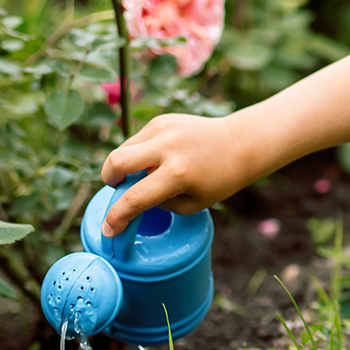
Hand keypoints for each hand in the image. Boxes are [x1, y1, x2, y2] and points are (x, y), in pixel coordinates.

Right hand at [97, 113, 257, 235]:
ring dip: (125, 166)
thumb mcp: (192, 203)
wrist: (240, 143)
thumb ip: (158, 203)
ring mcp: (163, 129)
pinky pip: (137, 140)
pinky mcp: (161, 120)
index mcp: (178, 173)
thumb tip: (130, 198)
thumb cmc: (219, 180)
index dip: (117, 217)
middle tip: (118, 188)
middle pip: (116, 161)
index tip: (109, 230)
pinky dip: (139, 153)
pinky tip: (160, 158)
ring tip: (149, 173)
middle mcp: (168, 147)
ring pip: (124, 149)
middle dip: (109, 179)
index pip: (135, 198)